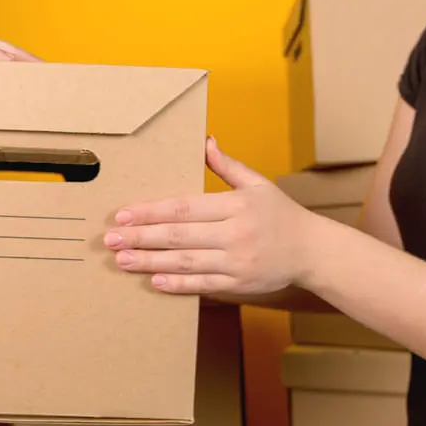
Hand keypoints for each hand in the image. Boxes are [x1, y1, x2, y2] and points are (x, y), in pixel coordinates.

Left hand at [104, 137, 317, 294]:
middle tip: (111, 239)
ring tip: (122, 260)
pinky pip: (202, 285)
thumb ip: (228, 166)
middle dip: (142, 237)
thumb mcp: (258, 184)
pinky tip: (152, 281)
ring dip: (150, 262)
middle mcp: (235, 234)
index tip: (123, 215)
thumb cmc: (281, 214)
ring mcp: (237, 262)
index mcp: (236, 205)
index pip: (185, 208)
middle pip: (179, 236)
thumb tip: (204, 141)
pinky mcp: (239, 285)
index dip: (151, 212)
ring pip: (186, 262)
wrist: (313, 252)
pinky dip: (177, 284)